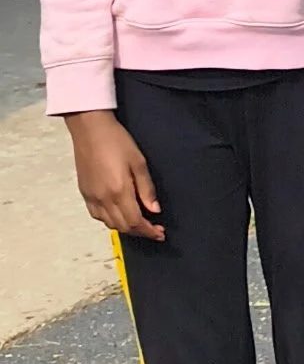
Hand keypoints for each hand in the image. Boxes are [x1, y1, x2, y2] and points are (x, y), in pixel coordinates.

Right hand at [66, 111, 163, 241]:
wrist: (91, 130)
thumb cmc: (116, 141)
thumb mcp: (139, 163)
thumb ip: (147, 189)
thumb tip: (155, 209)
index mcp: (118, 191)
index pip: (135, 221)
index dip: (149, 231)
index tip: (160, 233)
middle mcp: (102, 198)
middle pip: (122, 226)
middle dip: (140, 231)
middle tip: (154, 230)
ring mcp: (91, 197)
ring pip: (109, 223)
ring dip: (125, 228)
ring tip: (140, 223)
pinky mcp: (84, 193)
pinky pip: (97, 215)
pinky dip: (110, 220)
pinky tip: (120, 214)